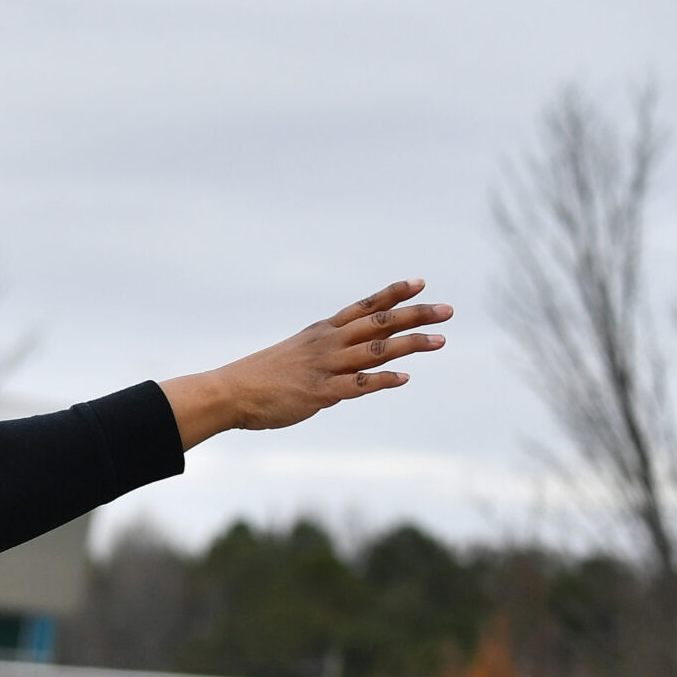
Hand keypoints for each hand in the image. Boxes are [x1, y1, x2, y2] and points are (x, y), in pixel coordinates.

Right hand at [160, 279, 450, 448]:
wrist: (229, 392)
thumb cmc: (262, 376)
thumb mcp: (297, 354)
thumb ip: (330, 356)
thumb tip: (358, 367)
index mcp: (322, 332)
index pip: (365, 307)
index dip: (394, 294)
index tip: (421, 283)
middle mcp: (327, 344)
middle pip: (379, 324)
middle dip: (415, 315)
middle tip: (447, 311)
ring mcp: (324, 367)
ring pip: (375, 350)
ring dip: (410, 344)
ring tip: (439, 341)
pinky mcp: (319, 393)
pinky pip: (357, 385)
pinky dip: (381, 380)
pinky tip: (404, 378)